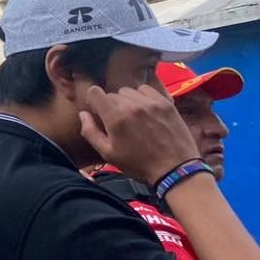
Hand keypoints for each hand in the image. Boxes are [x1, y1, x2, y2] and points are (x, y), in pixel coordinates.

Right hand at [80, 85, 199, 184]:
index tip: (98, 111)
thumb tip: (83, 114)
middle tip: (119, 122)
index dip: (93, 100)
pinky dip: (142, 96)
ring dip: (127, 100)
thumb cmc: (138, 164)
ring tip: (134, 116)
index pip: (95, 92)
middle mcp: (131, 105)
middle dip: (111, 105)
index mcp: (115, 117)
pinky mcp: (165, 102)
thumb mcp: (108, 154)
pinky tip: (145, 110)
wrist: (175, 169)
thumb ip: (90, 132)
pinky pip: (146, 89)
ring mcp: (150, 102)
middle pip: (112, 94)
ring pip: (128, 91)